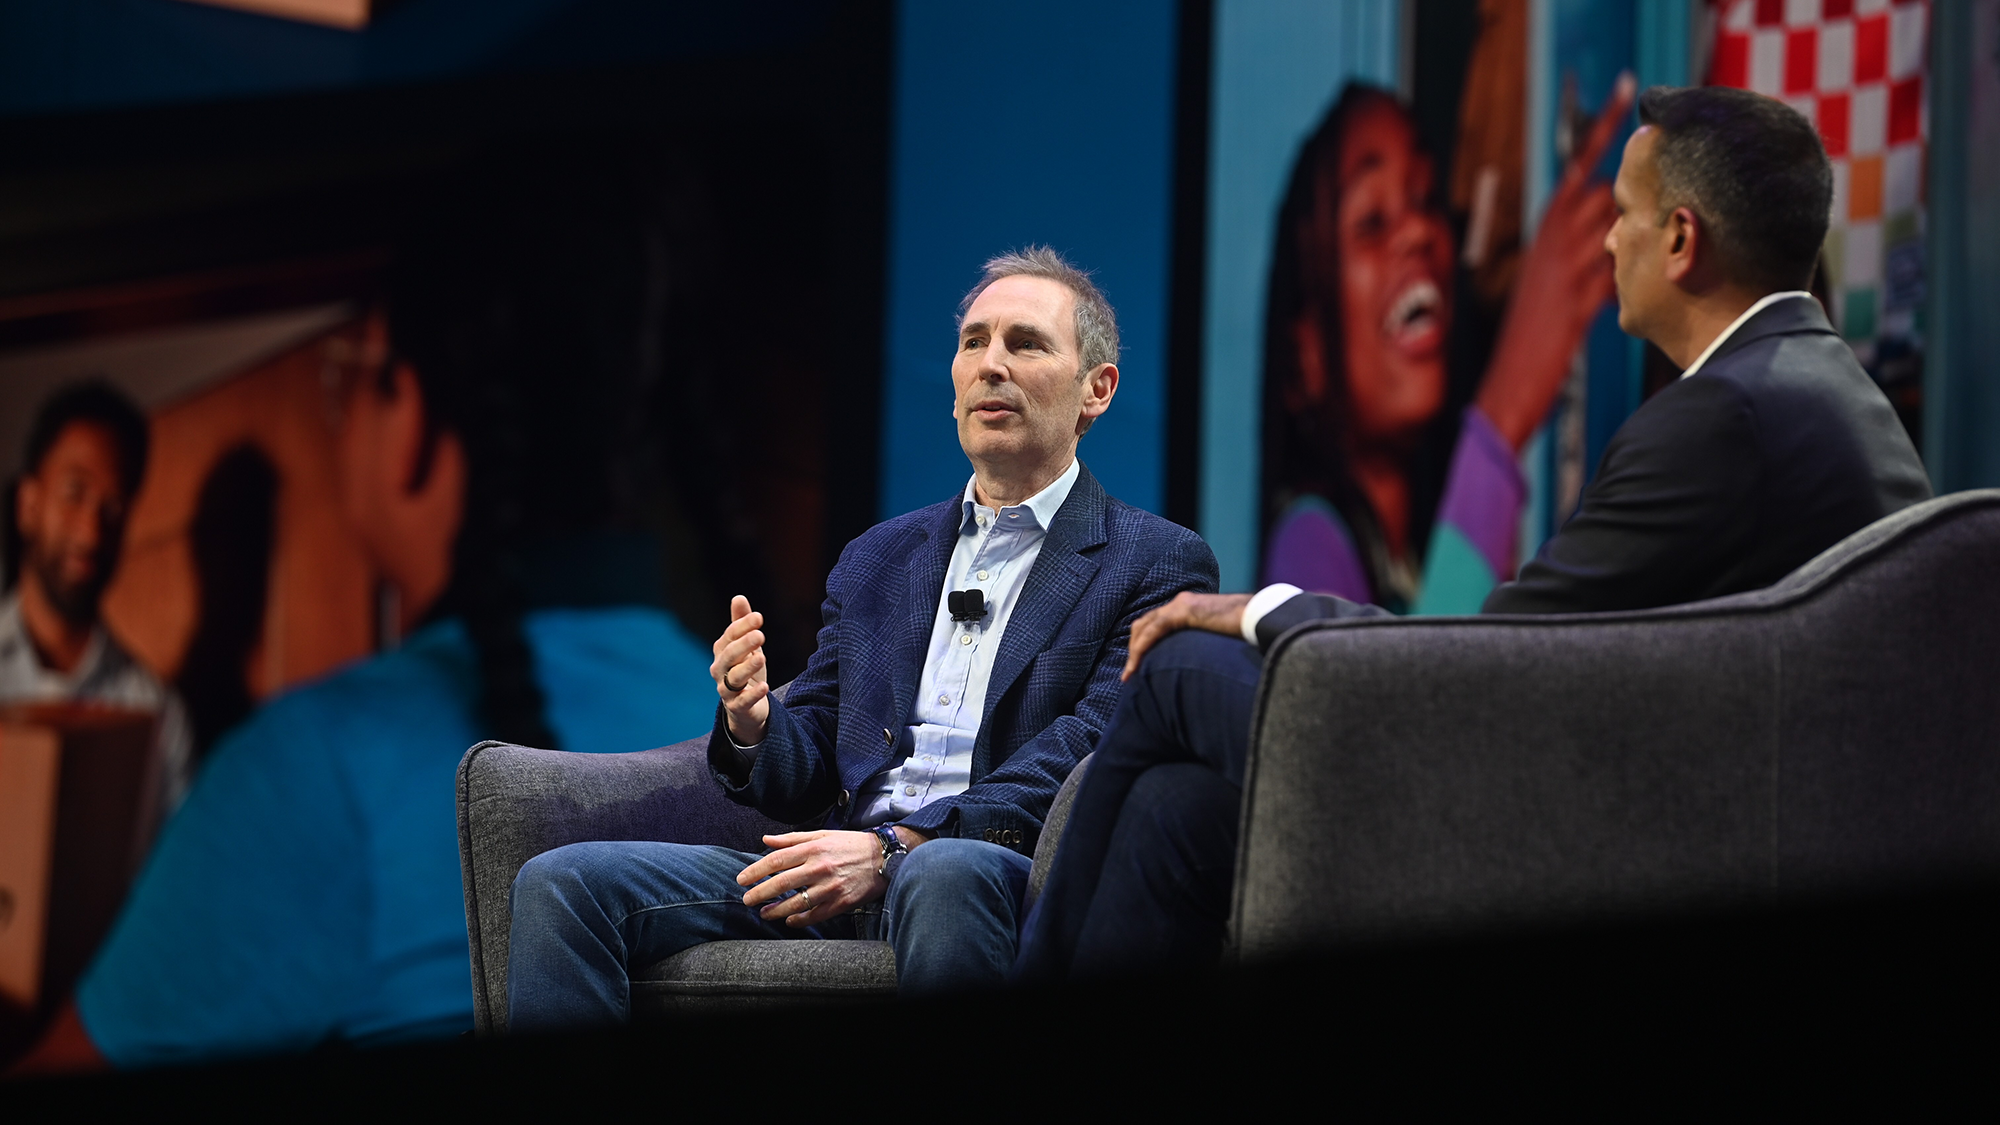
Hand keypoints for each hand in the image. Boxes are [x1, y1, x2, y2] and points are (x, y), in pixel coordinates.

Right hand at [710, 595, 770, 744]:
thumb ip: (741, 624)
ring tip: (762, 657)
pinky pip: (743, 700)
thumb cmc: (745, 670)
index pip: (730, 636)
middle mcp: (720, 669)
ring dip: (748, 667)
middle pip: (730, 655)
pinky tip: (764, 686)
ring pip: (734, 677)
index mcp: (722, 651)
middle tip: (760, 635)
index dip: (742, 626)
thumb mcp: (747, 647)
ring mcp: (726, 689)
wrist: (746, 706)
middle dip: (744, 644)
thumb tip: (739, 597)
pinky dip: (753, 694)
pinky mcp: (736, 706)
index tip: (759, 618)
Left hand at [736, 829, 925, 927]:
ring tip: (764, 913)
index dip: (755, 871)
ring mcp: (830, 887)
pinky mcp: (840, 902)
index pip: (776, 860)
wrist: (884, 858)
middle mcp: (820, 867)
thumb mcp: (822, 835)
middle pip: (781, 883)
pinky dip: (798, 920)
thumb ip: (793, 839)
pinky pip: (814, 915)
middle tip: (747, 900)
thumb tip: (766, 840)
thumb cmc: (850, 844)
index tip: (742, 879)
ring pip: (795, 903)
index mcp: (813, 848)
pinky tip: (789, 920)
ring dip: (775, 911)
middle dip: (759, 893)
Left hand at [1123, 591, 1254, 679]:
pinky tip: (1137, 664)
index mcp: (1188, 608)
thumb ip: (1202, 646)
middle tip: (1129, 675)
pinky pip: (1154, 629)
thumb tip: (1199, 668)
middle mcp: (1181, 603)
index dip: (1143, 645)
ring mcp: (1181, 604)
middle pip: (1144, 624)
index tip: (1138, 668)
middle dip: (1133, 649)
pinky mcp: (1185, 610)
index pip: (1155, 624)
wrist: (1261, 616)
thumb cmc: (1247, 630)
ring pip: (1145, 627)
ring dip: (1134, 652)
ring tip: (1129, 675)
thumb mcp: (1217, 639)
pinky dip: (1142, 647)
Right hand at [1476, 71, 1633, 449]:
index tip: (1625, 91)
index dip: (1601, 131)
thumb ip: (1586, 258)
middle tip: (1669, 168)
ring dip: (1644, 224)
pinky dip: (1637, 268)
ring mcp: (1561, 279)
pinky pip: (1612, 276)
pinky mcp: (1573, 310)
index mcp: (1543, 241)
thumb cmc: (1533, 347)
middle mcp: (1550, 252)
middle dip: (1635, 185)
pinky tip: (1662, 264)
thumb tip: (1623, 232)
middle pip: (1599, 194)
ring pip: (1610, 229)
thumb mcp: (1553, 292)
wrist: (1505, 391)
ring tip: (1674, 216)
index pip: (1575, 172)